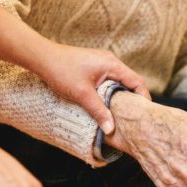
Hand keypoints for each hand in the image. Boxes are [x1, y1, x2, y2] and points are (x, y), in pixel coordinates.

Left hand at [36, 44, 150, 133]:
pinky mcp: (95, 66)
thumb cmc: (61, 71)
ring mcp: (103, 63)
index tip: (145, 113)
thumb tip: (111, 129)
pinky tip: (108, 103)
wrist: (42, 57)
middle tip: (135, 116)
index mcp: (112, 65)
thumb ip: (99, 111)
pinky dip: (113, 92)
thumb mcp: (82, 94)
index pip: (137, 82)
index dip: (143, 98)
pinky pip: (110, 80)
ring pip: (120, 81)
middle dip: (134, 98)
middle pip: (131, 81)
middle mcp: (110, 61)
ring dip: (122, 96)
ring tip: (123, 113)